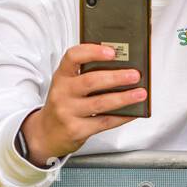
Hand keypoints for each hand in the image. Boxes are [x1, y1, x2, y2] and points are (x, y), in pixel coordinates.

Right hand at [20, 43, 146, 166]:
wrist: (45, 134)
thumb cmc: (64, 104)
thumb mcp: (67, 85)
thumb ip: (87, 75)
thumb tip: (123, 67)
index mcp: (61, 76)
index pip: (73, 57)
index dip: (92, 52)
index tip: (112, 52)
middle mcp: (62, 93)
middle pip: (90, 81)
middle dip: (116, 77)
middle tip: (135, 75)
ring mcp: (67, 112)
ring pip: (100, 103)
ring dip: (124, 98)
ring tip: (140, 93)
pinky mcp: (76, 130)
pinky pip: (104, 122)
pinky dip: (122, 116)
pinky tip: (133, 112)